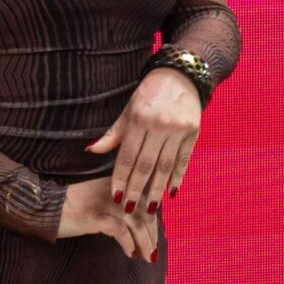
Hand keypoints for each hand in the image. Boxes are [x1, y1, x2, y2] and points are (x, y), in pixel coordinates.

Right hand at [57, 176, 161, 259]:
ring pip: (135, 222)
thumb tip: (137, 223)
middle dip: (152, 233)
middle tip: (154, 251)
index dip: (153, 219)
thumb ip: (116, 204)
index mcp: (115, 184)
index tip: (154, 235)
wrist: (44, 207)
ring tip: (148, 257)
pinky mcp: (93, 216)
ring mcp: (102, 203)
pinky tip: (130, 253)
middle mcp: (112, 190)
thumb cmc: (70, 207)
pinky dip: (128, 243)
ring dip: (145, 241)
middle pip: (143, 211)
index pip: (144, 199)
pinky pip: (119, 230)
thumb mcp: (97, 199)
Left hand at [86, 68, 203, 214]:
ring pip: (165, 166)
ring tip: (150, 207)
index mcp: (138, 118)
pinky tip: (171, 193)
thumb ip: (113, 133)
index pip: (127, 155)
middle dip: (136, 188)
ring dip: (157, 189)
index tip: (116, 196)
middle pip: (146, 164)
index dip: (121, 177)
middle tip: (130, 208)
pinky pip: (183, 160)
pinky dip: (177, 177)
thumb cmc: (148, 95)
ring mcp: (177, 129)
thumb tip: (91, 150)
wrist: (180, 75)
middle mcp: (158, 125)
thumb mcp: (128, 110)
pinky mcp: (193, 132)